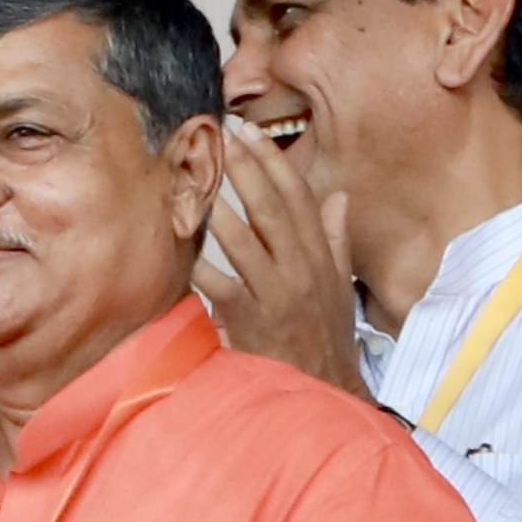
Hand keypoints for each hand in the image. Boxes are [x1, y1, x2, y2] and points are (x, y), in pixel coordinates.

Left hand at [196, 126, 368, 392]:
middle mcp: (301, 270)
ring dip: (220, 209)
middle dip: (246, 170)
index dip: (274, 163)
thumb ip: (335, 240)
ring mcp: (276, 295)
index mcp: (320, 257)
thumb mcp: (340, 285)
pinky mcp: (250, 321)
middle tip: (222, 137)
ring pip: (245, 242)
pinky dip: (200, 265)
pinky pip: (220, 286)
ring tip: (198, 179)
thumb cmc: (327, 334)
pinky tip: (181, 245)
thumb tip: (338, 197)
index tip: (251, 133)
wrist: (324, 387)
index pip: (298, 198)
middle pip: (271, 210)